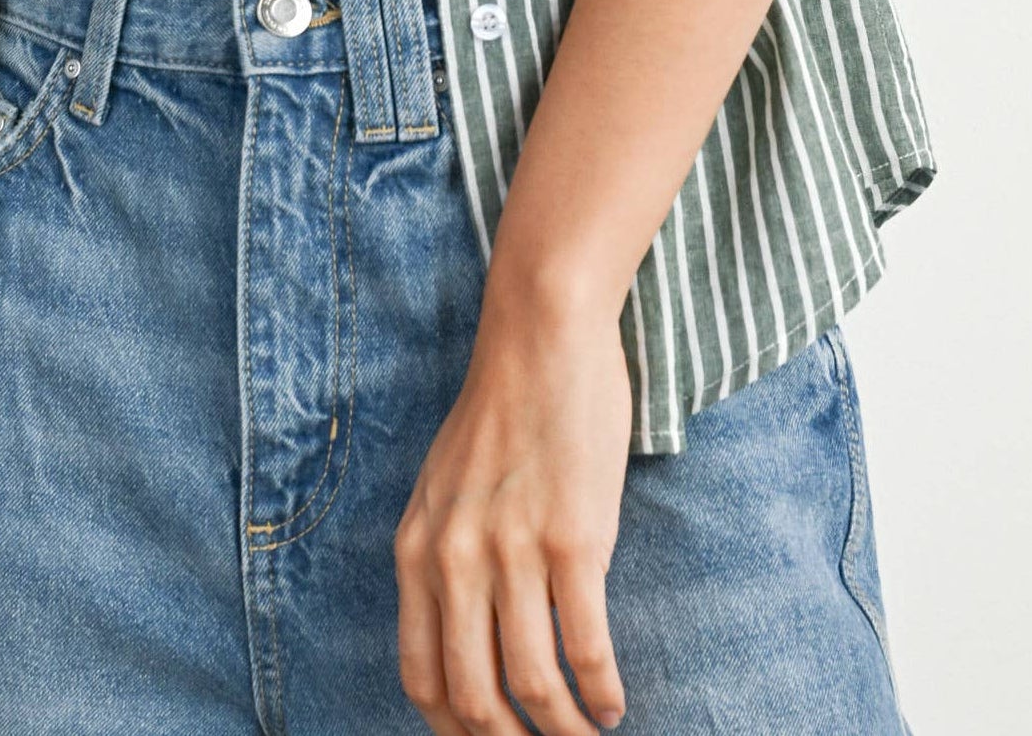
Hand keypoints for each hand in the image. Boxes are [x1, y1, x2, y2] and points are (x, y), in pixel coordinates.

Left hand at [395, 279, 633, 733]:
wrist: (541, 336)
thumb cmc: (502, 408)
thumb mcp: (444, 488)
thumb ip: (445, 556)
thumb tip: (468, 635)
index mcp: (418, 550)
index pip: (421, 677)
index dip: (453, 730)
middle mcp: (455, 561)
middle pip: (475, 700)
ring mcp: (513, 552)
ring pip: (535, 687)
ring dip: (566, 734)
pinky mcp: (573, 540)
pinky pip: (586, 649)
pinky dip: (602, 693)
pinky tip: (614, 705)